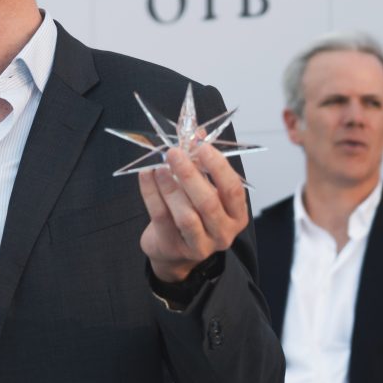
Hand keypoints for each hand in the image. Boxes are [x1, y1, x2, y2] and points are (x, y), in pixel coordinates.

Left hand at [139, 137, 248, 282]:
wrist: (174, 250)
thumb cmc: (193, 213)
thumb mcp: (203, 188)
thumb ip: (202, 163)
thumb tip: (196, 132)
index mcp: (236, 215)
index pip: (232, 189)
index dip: (218, 167)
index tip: (202, 147)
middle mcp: (223, 233)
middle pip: (208, 203)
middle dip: (190, 174)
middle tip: (174, 153)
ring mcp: (199, 245)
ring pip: (185, 215)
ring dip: (170, 187)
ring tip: (159, 166)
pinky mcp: (173, 248)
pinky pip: (161, 218)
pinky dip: (152, 194)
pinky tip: (146, 175)